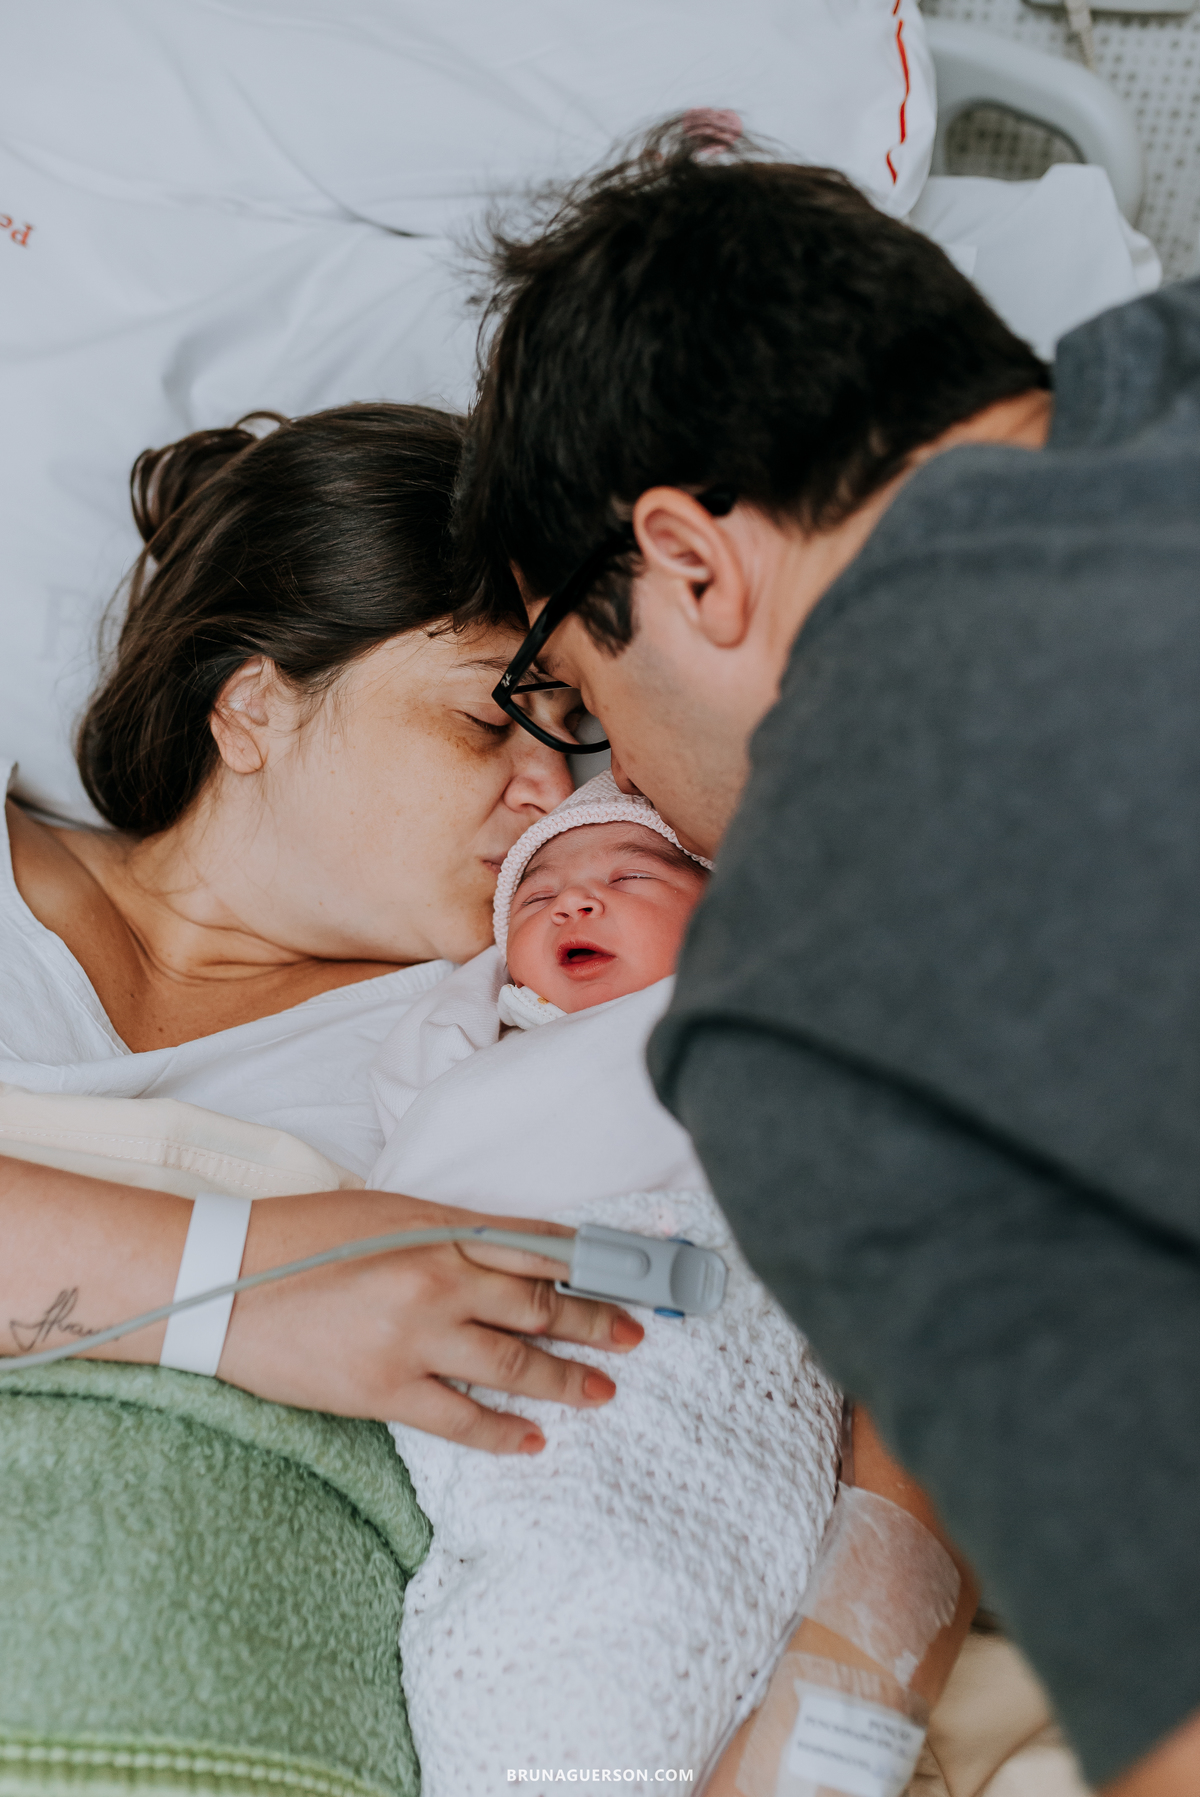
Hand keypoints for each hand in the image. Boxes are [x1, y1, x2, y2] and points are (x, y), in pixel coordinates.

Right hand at [219, 1188, 643, 1452]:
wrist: (223, 1281)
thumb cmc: (300, 1236)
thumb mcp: (386, 1211)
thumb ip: (452, 1230)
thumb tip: (516, 1249)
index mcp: (438, 1230)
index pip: (535, 1247)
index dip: (589, 1263)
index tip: (629, 1274)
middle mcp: (437, 1281)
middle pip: (537, 1304)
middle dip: (594, 1320)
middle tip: (634, 1334)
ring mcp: (414, 1339)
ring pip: (513, 1362)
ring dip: (566, 1377)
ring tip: (604, 1387)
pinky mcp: (384, 1391)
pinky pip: (462, 1419)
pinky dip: (504, 1432)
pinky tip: (533, 1440)